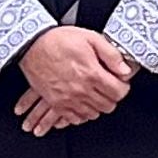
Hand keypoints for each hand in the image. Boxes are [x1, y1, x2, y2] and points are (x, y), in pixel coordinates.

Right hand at [13, 25, 135, 133]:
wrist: (32, 45)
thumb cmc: (59, 40)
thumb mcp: (90, 38)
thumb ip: (111, 55)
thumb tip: (125, 70)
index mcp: (92, 74)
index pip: (118, 92)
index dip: (123, 87)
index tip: (119, 82)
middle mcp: (81, 90)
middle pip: (108, 105)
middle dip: (112, 96)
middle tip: (108, 87)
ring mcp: (68, 99)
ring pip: (93, 114)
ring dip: (97, 105)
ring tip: (95, 92)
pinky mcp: (56, 103)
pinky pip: (75, 118)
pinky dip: (82, 113)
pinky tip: (82, 102)